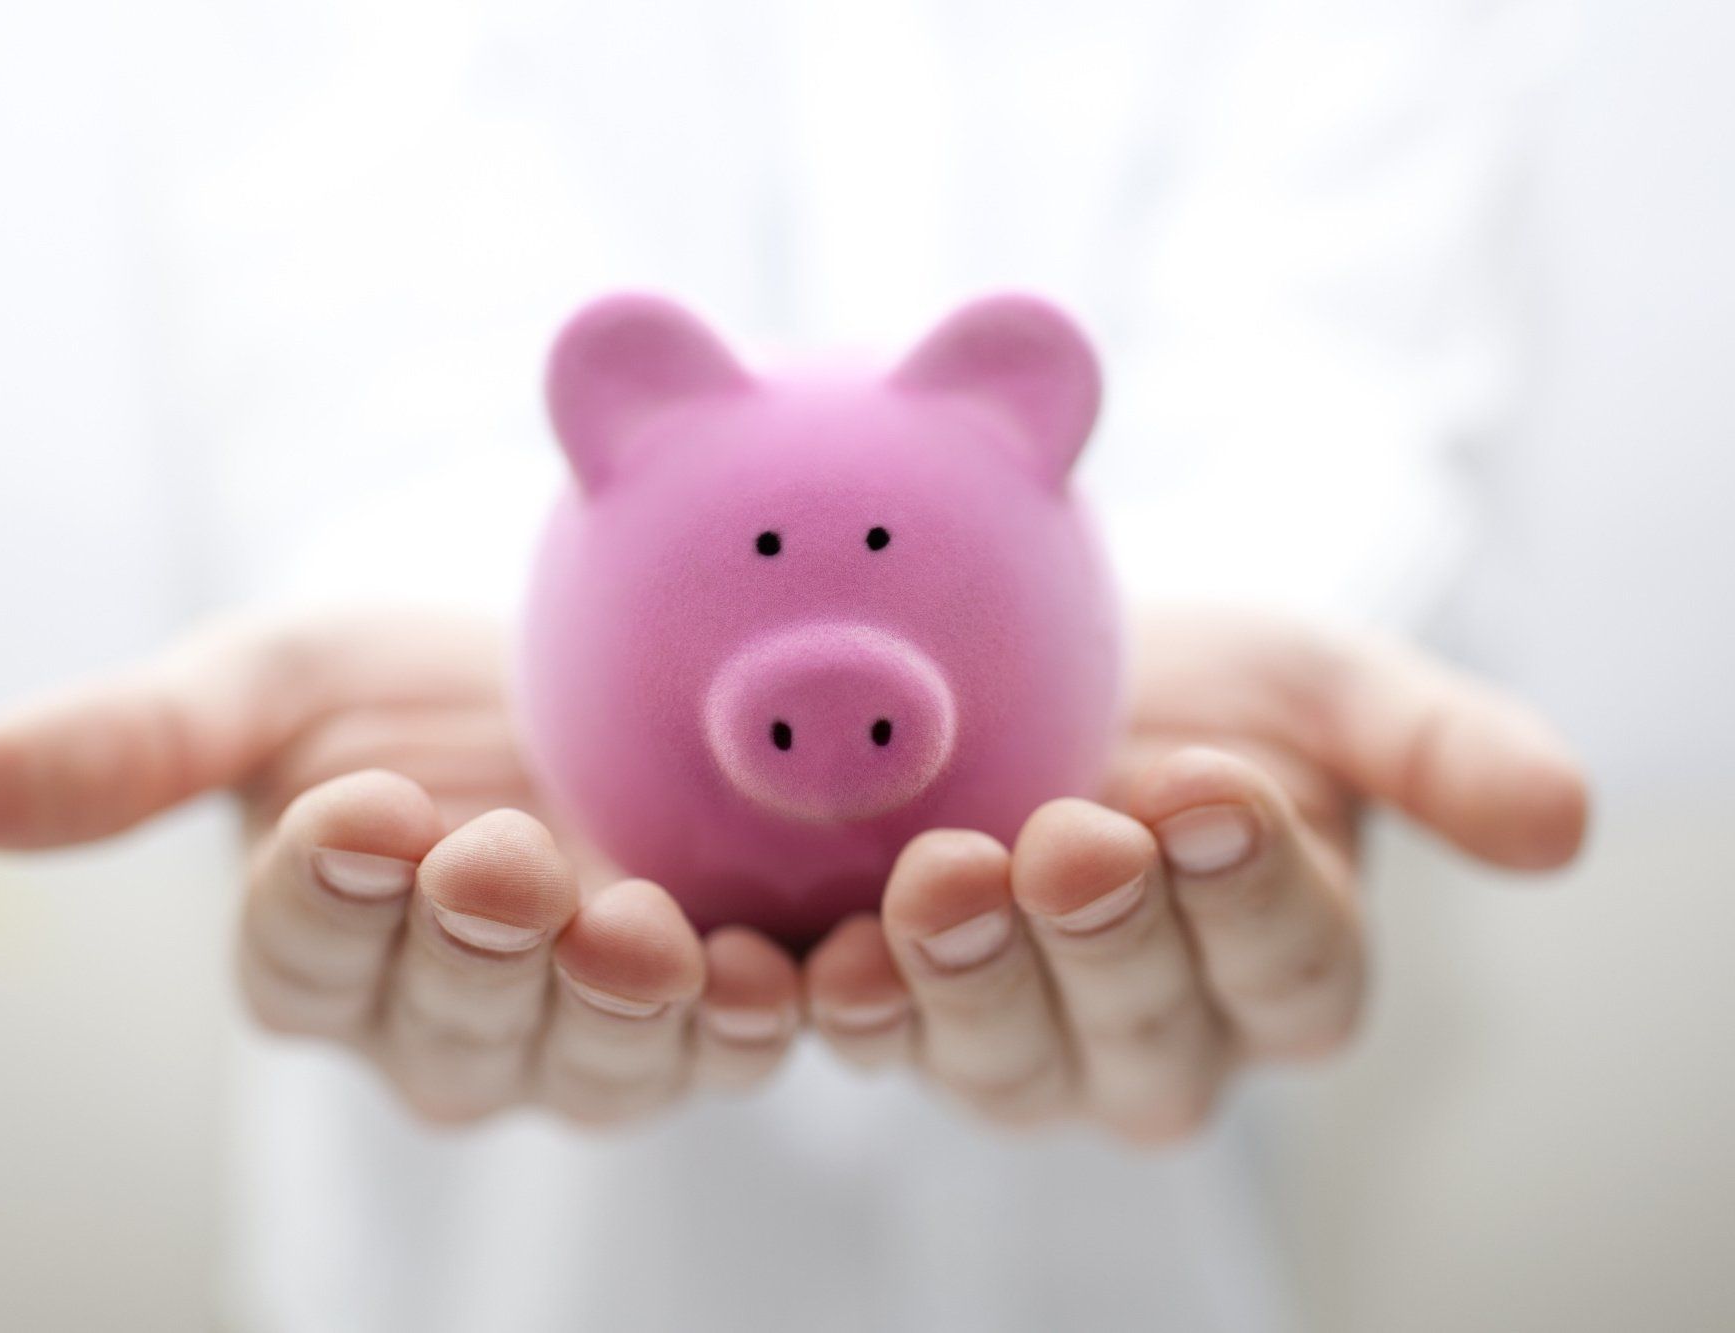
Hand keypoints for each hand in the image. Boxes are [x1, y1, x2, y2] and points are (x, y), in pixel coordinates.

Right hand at [0, 611, 803, 1126]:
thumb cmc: (399, 688)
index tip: (351, 809)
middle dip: (471, 949)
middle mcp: (445, 1020)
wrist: (569, 669)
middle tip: (494, 857)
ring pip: (592, 1061)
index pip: (299, 955)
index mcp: (321, 949)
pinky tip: (787, 969)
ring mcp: (582, 1027)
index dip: (320, 895)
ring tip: (636, 923)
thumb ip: (147, 737)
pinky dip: (760, 1016)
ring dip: (617, 1004)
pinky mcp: (710, 1004)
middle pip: (450, 1026)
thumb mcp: (272, 678)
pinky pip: (733, 1041)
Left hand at [800, 606, 1588, 1141]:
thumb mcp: (1324, 685)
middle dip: (1109, 940)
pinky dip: (852, 1009)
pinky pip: (874, 1042)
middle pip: (1144, 1033)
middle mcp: (1157, 1034)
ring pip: (1006, 1061)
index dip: (1255, 889)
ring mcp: (1020, 1042)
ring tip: (944, 877)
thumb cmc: (1198, 686)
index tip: (1213, 785)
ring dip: (970, 978)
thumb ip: (1438, 746)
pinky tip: (824, 961)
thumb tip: (1562, 823)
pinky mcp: (899, 1015)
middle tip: (1075, 834)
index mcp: (1283, 967)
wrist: (1035, 656)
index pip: (1291, 968)